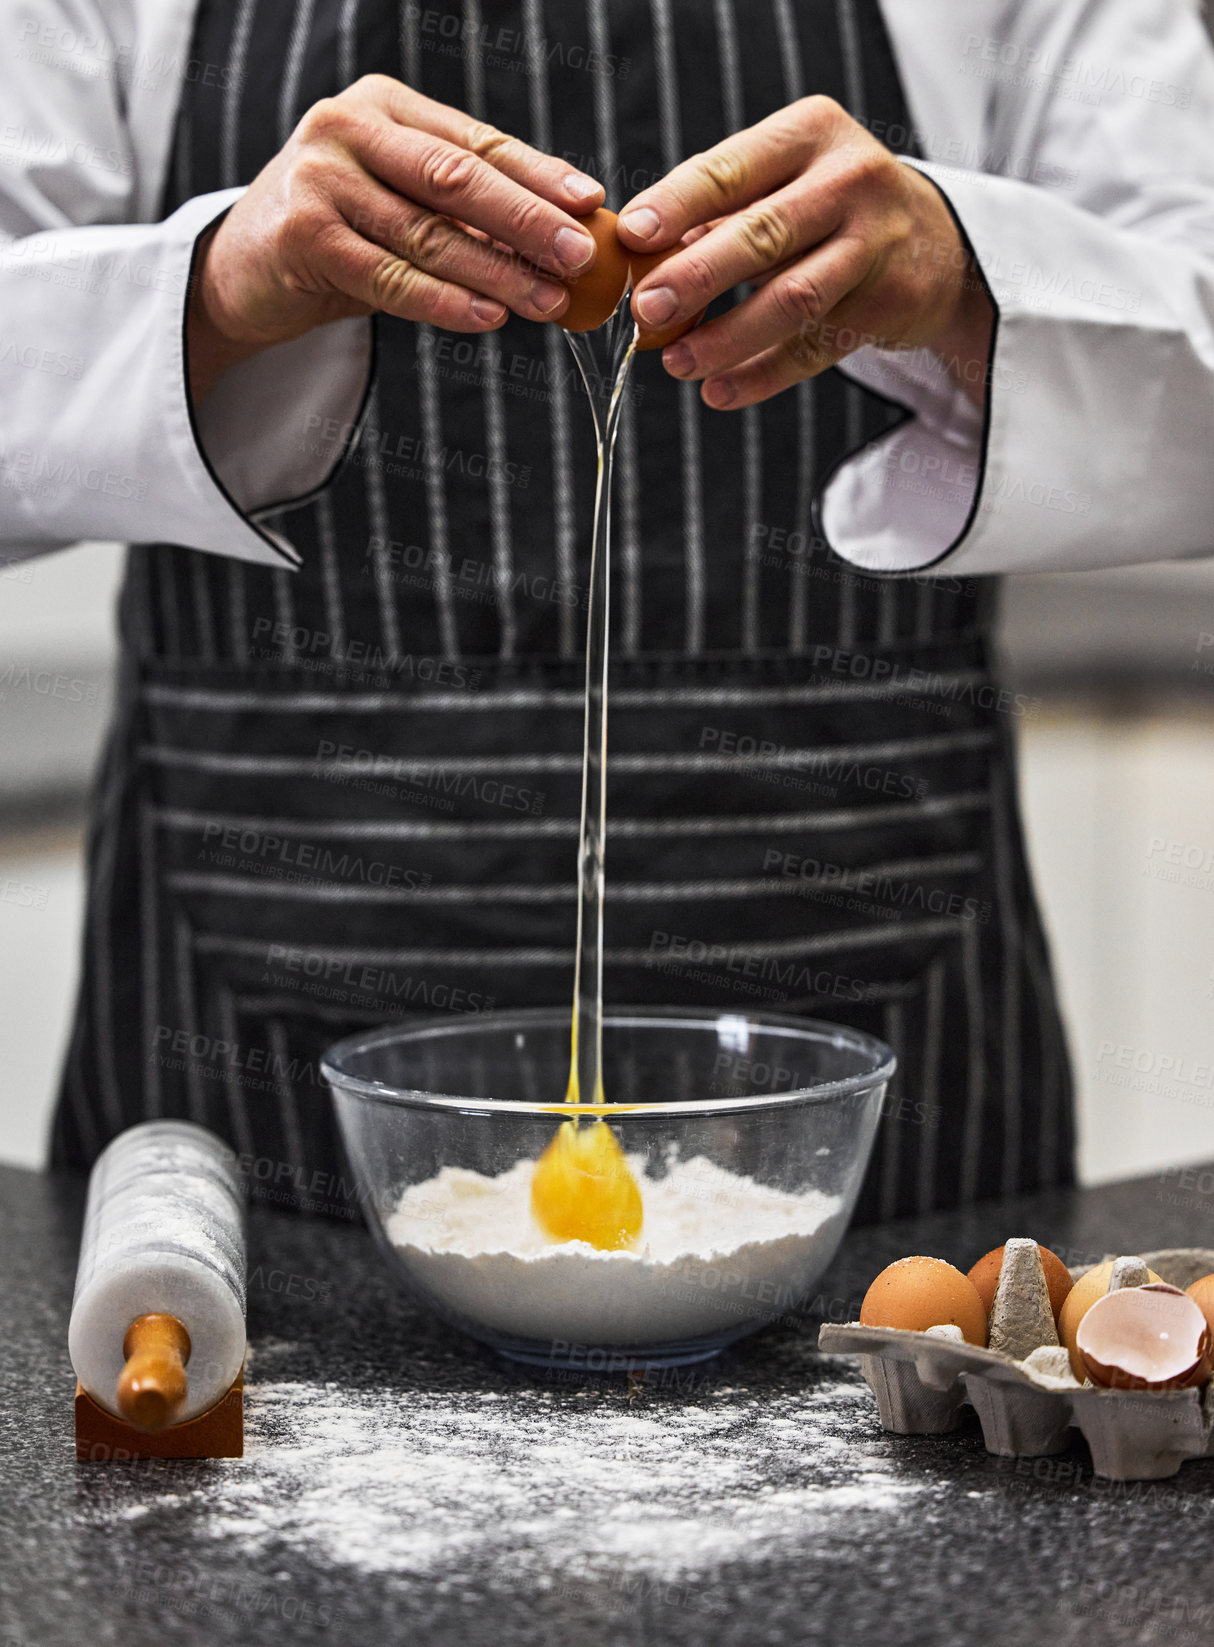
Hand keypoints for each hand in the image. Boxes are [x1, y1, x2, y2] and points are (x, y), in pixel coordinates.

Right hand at [187, 75, 604, 401]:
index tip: (589, 203)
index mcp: (384, 107)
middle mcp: (348, 129)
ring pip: (428, 233)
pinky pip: (389, 277)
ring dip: (497, 272)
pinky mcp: (303, 236)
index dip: (538, 173)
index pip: (475, 141)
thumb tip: (559, 242)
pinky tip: (489, 317)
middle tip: (579, 254)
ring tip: (549, 301)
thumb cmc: (340, 236)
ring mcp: (320, 179)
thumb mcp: (400, 206)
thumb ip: (462, 214)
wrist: (245, 271)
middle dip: (527, 220)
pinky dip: (443, 301)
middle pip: (456, 179)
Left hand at [618, 97, 993, 410]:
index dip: (677, 203)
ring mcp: (874, 243)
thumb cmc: (830, 208)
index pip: (731, 168)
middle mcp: (849, 180)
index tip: (631, 235)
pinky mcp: (887, 303)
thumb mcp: (784, 182)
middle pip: (762, 234)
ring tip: (676, 363)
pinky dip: (763, 374)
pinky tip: (719, 390)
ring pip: (792, 298)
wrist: (938, 244)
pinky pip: (815, 348)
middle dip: (696, 276)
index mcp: (809, 134)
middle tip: (646, 310)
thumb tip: (640, 257)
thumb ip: (720, 211)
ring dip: (727, 337)